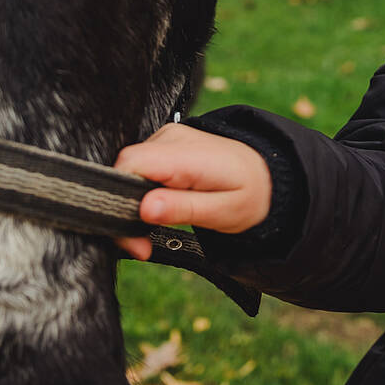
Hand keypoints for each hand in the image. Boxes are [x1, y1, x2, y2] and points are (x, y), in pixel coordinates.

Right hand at [112, 122, 272, 259]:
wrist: (265, 175)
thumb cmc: (248, 194)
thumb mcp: (222, 212)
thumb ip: (183, 208)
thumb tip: (145, 208)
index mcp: (187, 154)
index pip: (131, 165)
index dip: (119, 200)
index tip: (133, 237)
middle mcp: (171, 138)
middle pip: (124, 169)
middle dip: (123, 209)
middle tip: (140, 245)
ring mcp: (166, 138)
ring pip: (128, 171)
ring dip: (132, 204)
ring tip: (150, 232)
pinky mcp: (163, 146)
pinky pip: (139, 169)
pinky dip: (141, 194)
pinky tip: (155, 211)